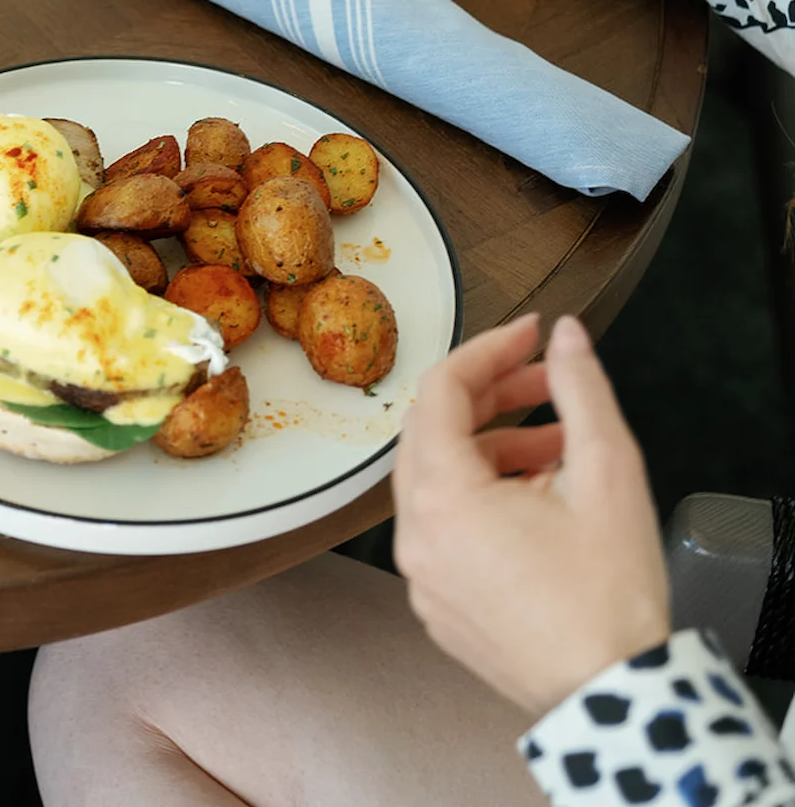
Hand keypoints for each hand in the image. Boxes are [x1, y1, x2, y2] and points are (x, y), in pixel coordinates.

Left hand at [392, 314, 670, 719]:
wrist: (615, 696)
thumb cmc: (609, 595)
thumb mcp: (607, 472)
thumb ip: (580, 388)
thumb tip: (566, 337)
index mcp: (442, 498)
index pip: (441, 390)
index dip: (488, 351)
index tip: (531, 334)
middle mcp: (416, 537)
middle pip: (433, 433)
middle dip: (490, 397)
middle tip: (544, 381)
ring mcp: (423, 577)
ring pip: (440, 482)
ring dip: (492, 448)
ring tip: (559, 444)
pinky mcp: (441, 606)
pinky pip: (447, 529)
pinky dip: (483, 498)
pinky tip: (540, 497)